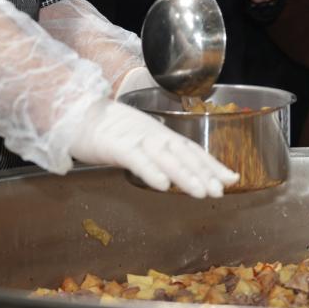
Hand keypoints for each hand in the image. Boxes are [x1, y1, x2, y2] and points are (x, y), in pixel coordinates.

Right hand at [71, 98, 238, 197]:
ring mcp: (136, 139)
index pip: (193, 150)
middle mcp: (154, 135)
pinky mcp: (116, 145)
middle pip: (184, 154)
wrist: (76, 115)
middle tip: (222, 189)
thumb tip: (175, 175)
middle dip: (205, 173)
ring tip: (203, 192)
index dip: (213, 164)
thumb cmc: (107, 132)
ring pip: (166, 158)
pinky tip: (164, 185)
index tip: (233, 178)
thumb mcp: (139, 144)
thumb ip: (158, 156)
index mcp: (161, 135)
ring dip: (186, 175)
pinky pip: (136, 159)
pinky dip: (151, 172)